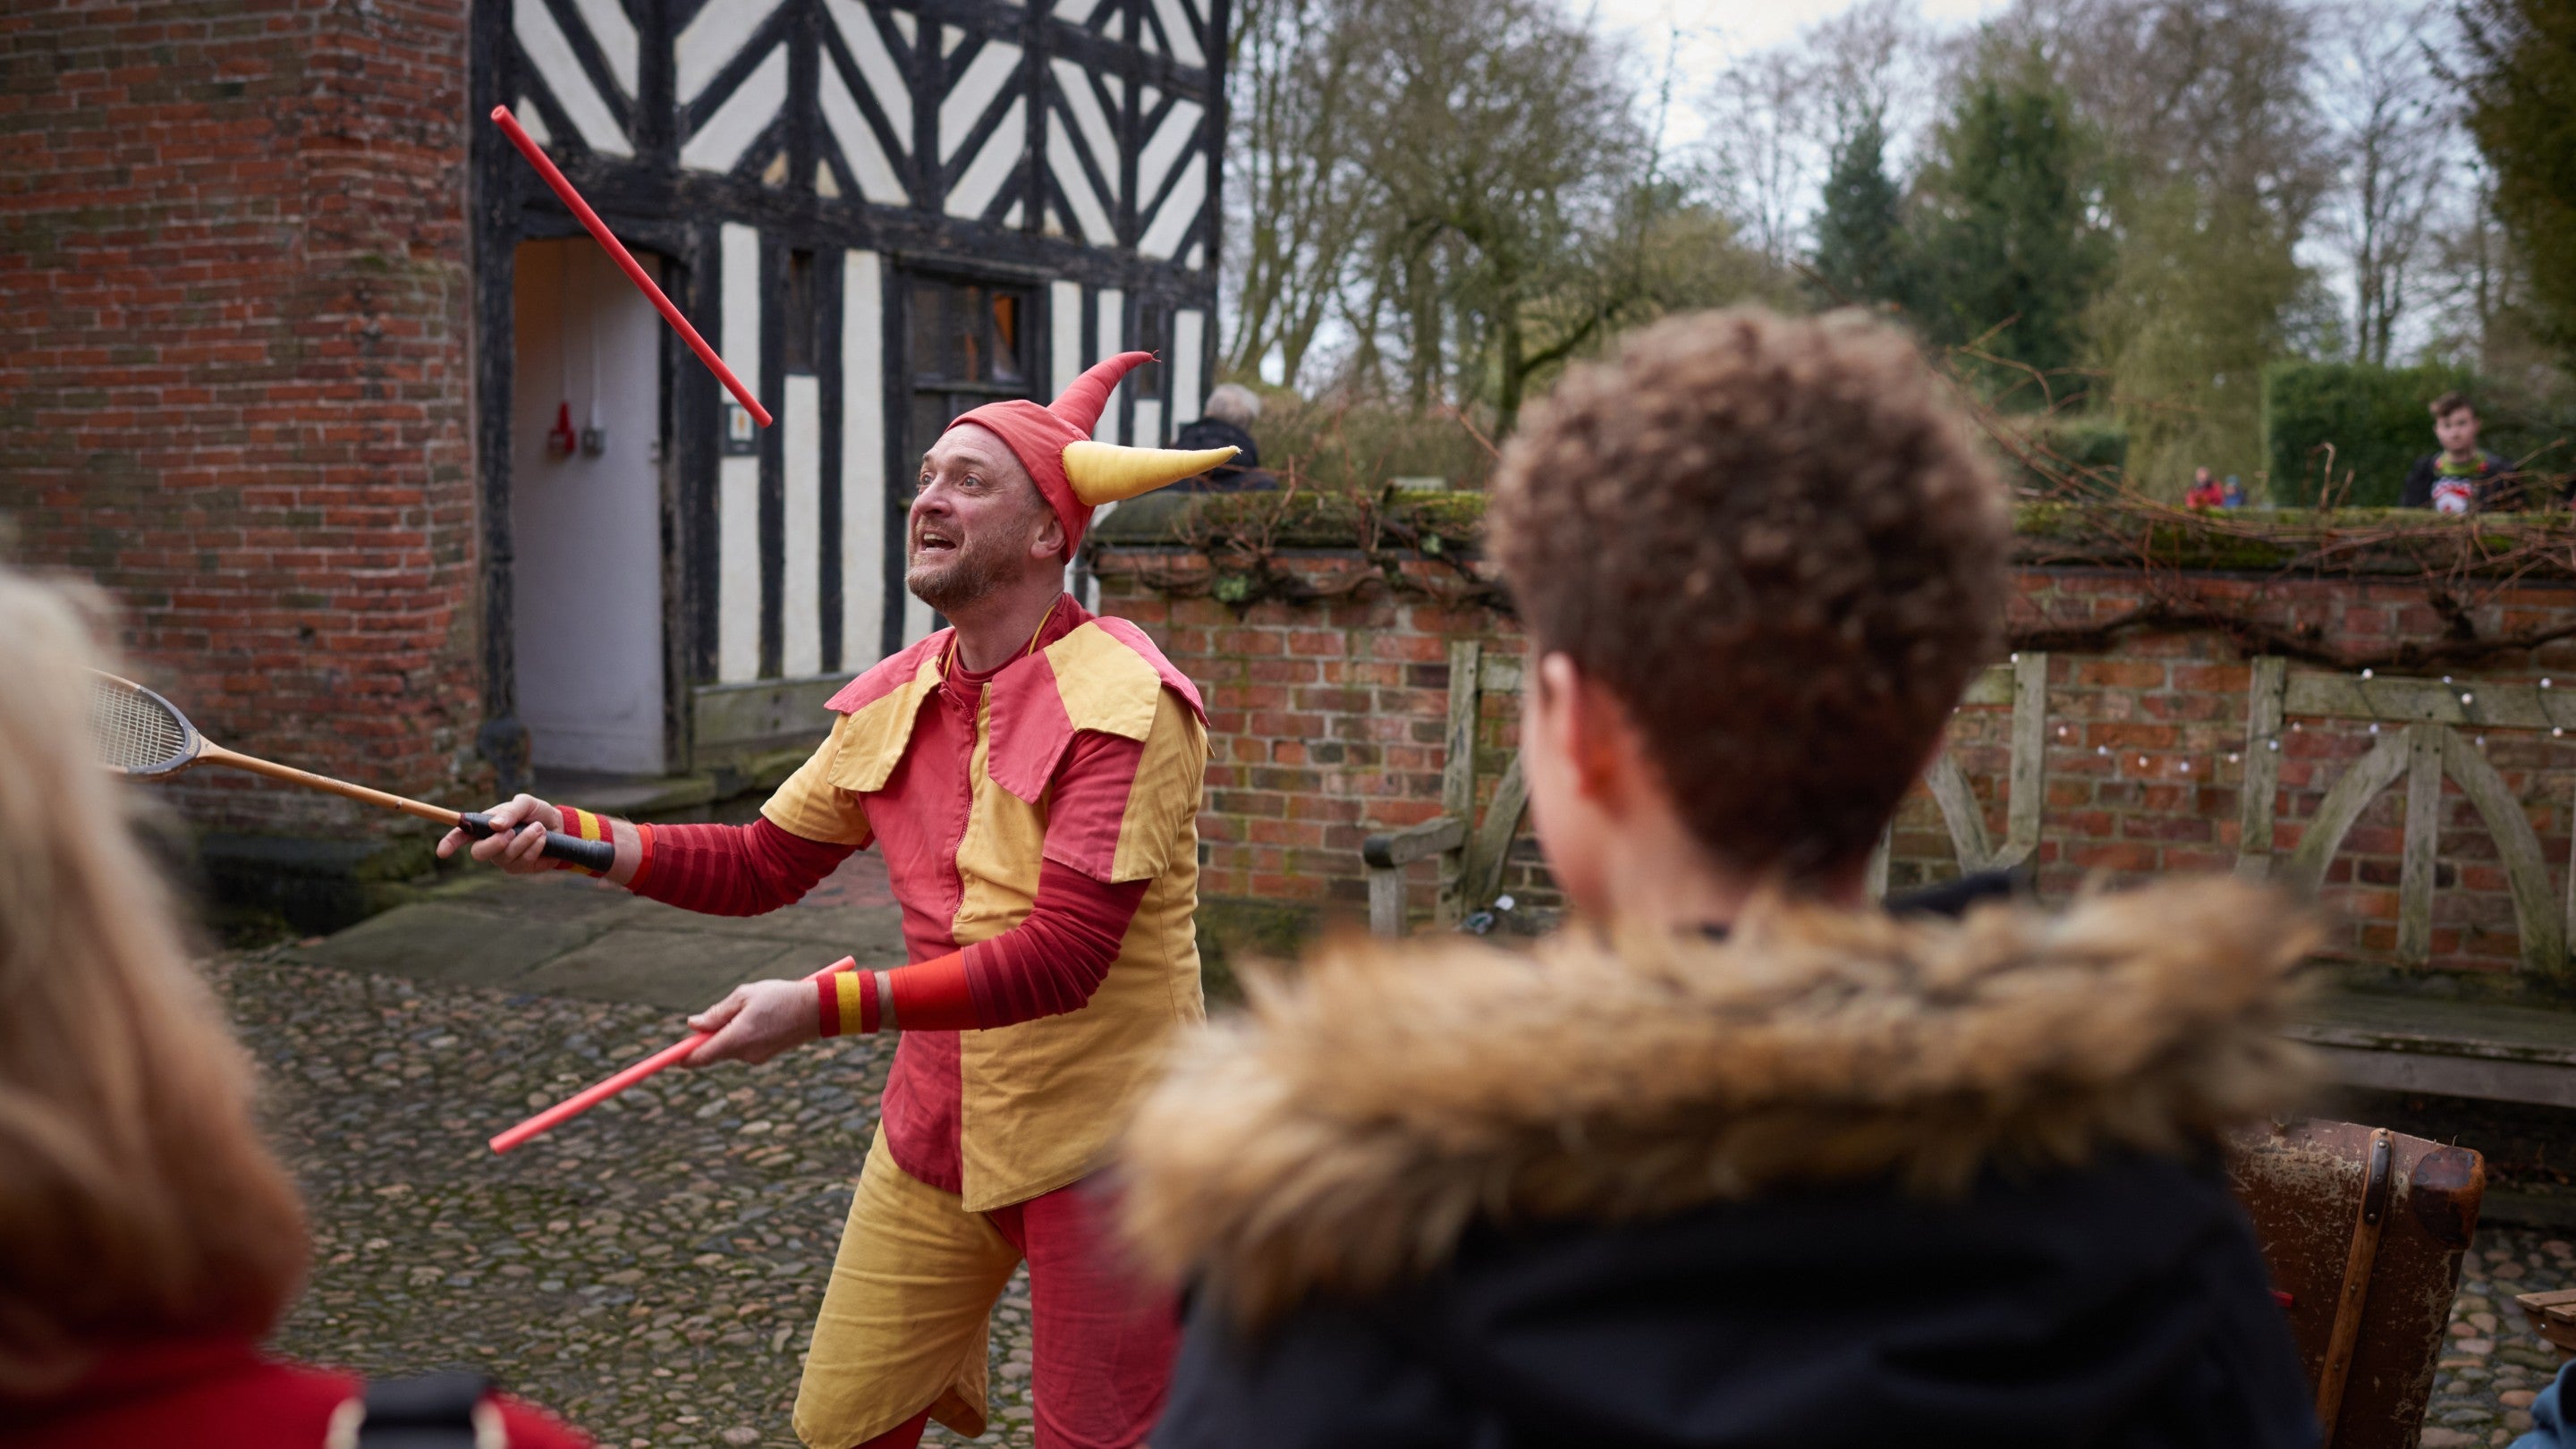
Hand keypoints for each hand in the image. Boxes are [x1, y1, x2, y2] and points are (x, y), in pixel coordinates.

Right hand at [436, 793, 563, 874]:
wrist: (559, 825)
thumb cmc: (536, 812)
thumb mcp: (525, 803)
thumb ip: (510, 811)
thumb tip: (495, 825)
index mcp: (484, 826)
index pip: (461, 835)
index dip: (449, 843)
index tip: (442, 852)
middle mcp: (490, 845)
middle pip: (479, 853)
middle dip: (495, 843)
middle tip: (512, 831)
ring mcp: (504, 858)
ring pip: (505, 856)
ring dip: (525, 839)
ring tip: (538, 827)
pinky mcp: (520, 867)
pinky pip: (523, 861)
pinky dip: (535, 847)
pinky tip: (543, 839)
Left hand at [684, 979, 821, 1066]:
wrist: (819, 1009)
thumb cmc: (781, 996)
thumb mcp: (745, 995)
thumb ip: (717, 1013)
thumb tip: (692, 1024)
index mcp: (737, 1038)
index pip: (700, 1057)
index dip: (683, 1057)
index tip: (672, 1056)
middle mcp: (745, 1053)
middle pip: (713, 1052)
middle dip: (710, 1036)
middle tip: (723, 1012)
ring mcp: (756, 1057)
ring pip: (729, 1048)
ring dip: (730, 1033)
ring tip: (752, 1009)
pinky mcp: (765, 1056)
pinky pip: (743, 1048)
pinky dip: (743, 1036)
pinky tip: (761, 1018)